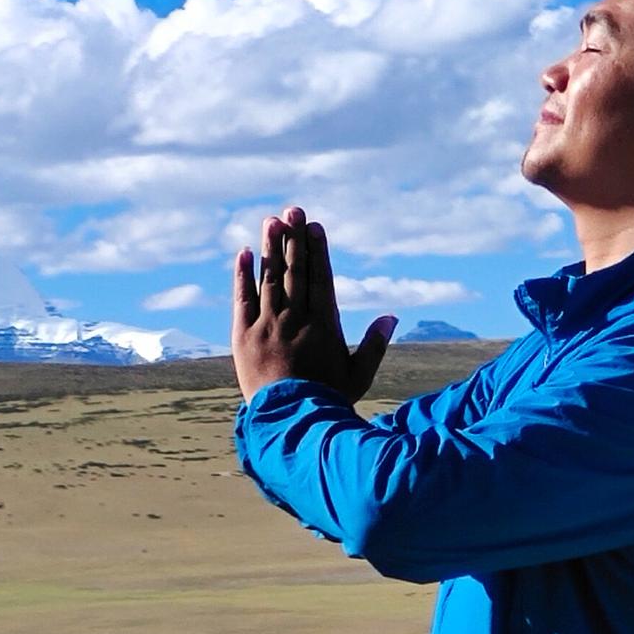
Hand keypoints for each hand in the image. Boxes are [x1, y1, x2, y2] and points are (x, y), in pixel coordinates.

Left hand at [231, 206, 398, 402]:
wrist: (289, 424)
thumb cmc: (328, 400)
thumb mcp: (359, 374)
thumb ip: (375, 344)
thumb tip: (392, 317)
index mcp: (323, 324)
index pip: (320, 278)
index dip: (317, 250)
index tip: (314, 226)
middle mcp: (295, 318)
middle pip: (295, 270)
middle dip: (294, 238)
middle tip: (293, 210)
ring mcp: (267, 325)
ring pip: (269, 278)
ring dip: (271, 248)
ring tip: (271, 221)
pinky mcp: (243, 336)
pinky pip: (242, 299)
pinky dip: (242, 275)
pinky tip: (244, 253)